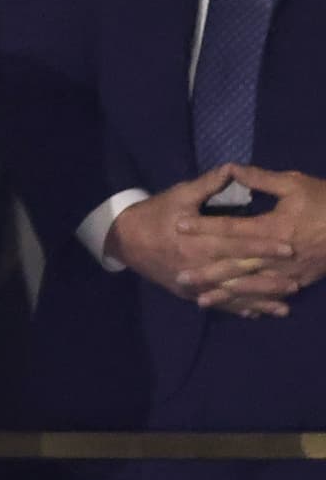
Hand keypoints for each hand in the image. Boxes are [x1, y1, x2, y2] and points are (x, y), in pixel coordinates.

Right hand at [106, 164, 296, 318]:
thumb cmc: (155, 213)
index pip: (236, 244)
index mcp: (196, 240)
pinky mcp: (187, 292)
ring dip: (257, 300)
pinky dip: (236, 309)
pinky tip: (257, 314)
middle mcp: (197, 264)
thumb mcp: (179, 195)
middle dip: (267, 278)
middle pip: (237, 273)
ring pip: (229, 293)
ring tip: (284, 306)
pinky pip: (215, 303)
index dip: (263, 246)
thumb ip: (208, 184)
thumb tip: (233, 168)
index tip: (288, 247)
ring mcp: (192, 282)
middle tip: (296, 282)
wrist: (124, 239)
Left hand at [172, 165, 325, 313]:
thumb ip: (261, 179)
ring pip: (251, 285)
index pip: (231, 227)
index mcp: (273, 227)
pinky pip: (272, 295)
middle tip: (180, 277)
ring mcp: (288, 271)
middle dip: (207, 272)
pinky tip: (237, 311)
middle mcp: (276, 254)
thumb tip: (232, 168)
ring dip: (225, 294)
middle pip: (236, 264)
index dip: (204, 226)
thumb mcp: (295, 185)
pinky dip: (254, 304)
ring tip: (199, 300)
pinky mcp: (299, 280)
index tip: (179, 226)